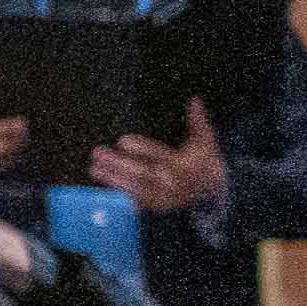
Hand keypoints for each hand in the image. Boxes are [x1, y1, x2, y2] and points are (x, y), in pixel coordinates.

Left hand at [95, 99, 226, 213]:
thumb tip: (195, 99)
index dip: (141, 149)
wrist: (213, 190)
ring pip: (135, 189)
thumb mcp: (206, 140)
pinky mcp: (156, 206)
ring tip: (93, 169)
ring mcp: (163, 197)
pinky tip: (102, 187)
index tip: (122, 141)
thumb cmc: (205, 160)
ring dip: (112, 179)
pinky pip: (135, 202)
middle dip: (118, 164)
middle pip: (142, 173)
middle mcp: (172, 182)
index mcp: (183, 164)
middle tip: (98, 153)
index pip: (159, 155)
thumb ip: (198, 121)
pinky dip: (118, 196)